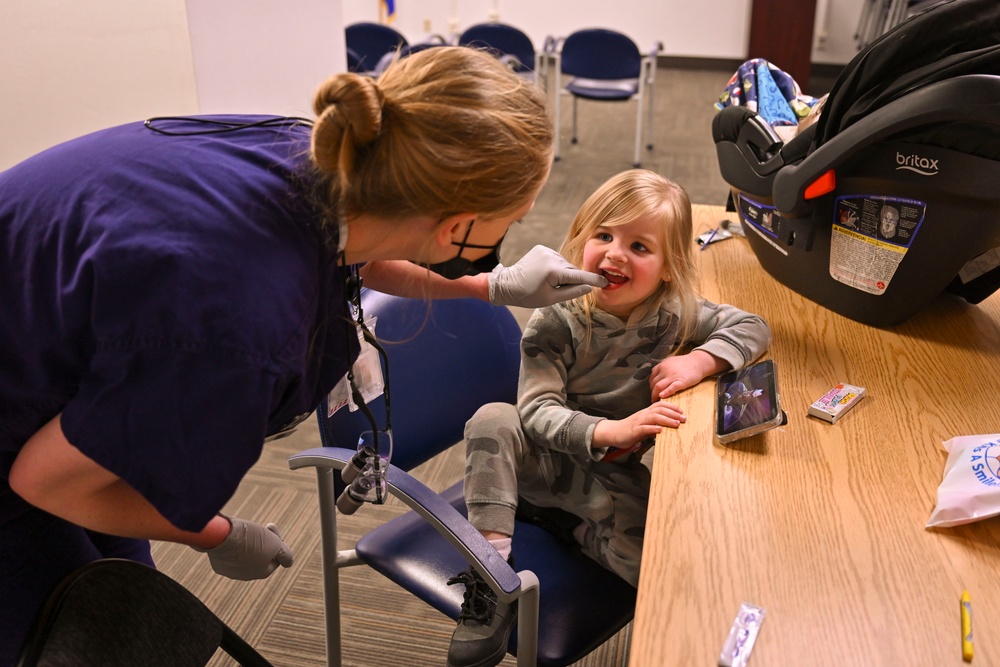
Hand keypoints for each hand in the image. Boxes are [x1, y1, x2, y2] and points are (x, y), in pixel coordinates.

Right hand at [204, 515, 293, 580]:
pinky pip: (230, 554)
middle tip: (265, 525)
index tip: (271, 528)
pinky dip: (234, 544)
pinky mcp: (218, 564)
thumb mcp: (275, 544)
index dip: (276, 542)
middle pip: (261, 556)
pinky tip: (232, 536)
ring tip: (246, 530)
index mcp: (262, 572)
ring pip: (245, 555)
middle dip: (265, 540)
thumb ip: (285, 555)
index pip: (276, 558)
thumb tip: (288, 562)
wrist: (220, 536)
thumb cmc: (249, 539)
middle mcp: (246, 576)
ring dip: (250, 542)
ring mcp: (231, 571)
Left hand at [488, 245, 607, 307]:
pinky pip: (556, 259)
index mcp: (553, 271)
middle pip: (571, 270)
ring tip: (548, 282)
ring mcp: (546, 250)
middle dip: (571, 280)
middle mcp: (551, 257)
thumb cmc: (528, 296)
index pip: (579, 276)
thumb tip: (588, 287)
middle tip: (557, 290)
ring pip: (564, 264)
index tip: (605, 282)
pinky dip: (556, 267)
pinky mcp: (542, 248)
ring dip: (563, 273)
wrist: (506, 284)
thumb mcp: (551, 299)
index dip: (593, 280)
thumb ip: (572, 292)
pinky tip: (545, 274)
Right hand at [592, 402, 685, 450]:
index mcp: (646, 413)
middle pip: (659, 410)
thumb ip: (654, 425)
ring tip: (676, 424)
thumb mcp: (644, 425)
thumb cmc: (630, 430)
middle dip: (673, 413)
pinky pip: (644, 428)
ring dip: (666, 420)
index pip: (660, 405)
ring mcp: (638, 422)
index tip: (681, 411)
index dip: (671, 407)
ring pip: (654, 417)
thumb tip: (666, 427)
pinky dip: (653, 428)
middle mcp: (643, 415)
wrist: (614, 432)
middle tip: (684, 418)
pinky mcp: (634, 431)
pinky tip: (660, 430)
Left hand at [650, 351, 725, 399]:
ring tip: (655, 400)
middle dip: (652, 391)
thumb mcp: (671, 361)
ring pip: (658, 387)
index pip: (652, 377)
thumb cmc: (685, 363)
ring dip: (655, 395)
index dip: (651, 385)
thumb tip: (656, 374)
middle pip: (653, 383)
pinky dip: (665, 393)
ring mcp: (672, 376)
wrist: (698, 362)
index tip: (653, 390)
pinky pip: (670, 388)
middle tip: (653, 397)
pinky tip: (662, 397)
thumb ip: (663, 367)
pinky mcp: (681, 382)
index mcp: (662, 365)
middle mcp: (665, 370)